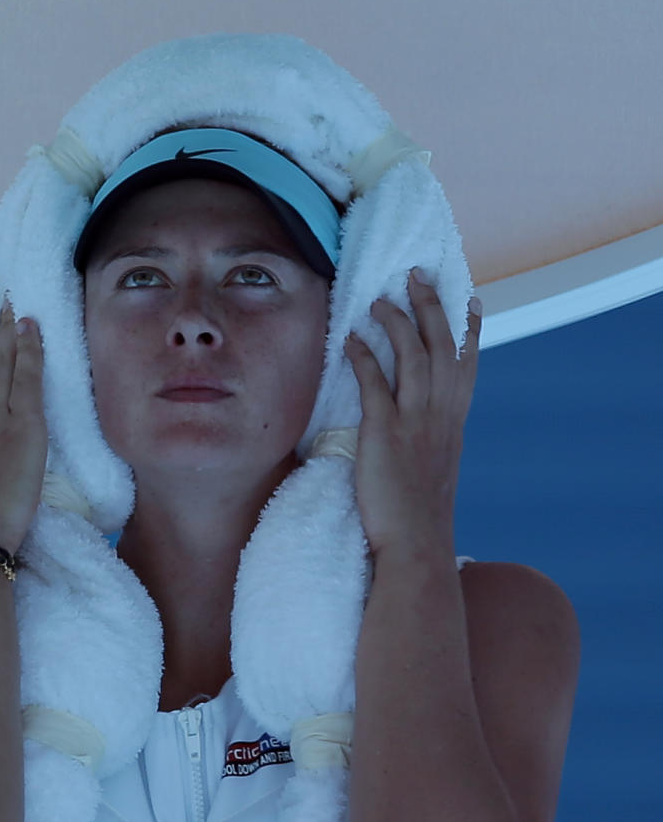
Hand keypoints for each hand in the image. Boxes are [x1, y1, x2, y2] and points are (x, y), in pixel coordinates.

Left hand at [344, 269, 481, 558]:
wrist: (416, 546)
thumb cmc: (419, 517)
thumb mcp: (435, 471)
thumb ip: (430, 441)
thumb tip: (419, 429)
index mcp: (454, 424)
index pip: (467, 365)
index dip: (468, 329)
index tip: (469, 298)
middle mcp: (441, 416)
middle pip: (442, 347)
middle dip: (431, 306)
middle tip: (416, 275)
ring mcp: (415, 423)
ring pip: (413, 356)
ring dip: (397, 321)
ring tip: (380, 297)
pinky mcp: (384, 434)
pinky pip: (375, 384)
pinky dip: (364, 357)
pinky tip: (350, 339)